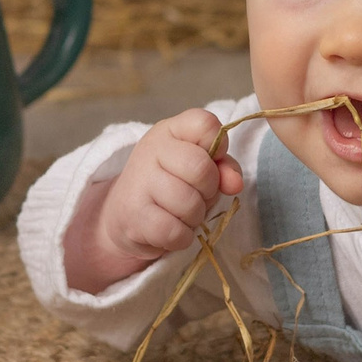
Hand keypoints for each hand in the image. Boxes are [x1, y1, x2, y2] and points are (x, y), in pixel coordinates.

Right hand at [63, 109, 245, 294]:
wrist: (126, 214)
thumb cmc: (172, 185)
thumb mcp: (200, 167)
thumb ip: (224, 167)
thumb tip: (235, 183)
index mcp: (169, 130)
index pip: (205, 124)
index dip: (219, 147)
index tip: (211, 162)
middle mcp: (150, 150)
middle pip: (201, 169)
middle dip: (209, 191)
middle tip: (196, 195)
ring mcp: (139, 182)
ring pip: (189, 204)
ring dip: (195, 217)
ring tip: (182, 213)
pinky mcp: (133, 216)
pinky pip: (175, 232)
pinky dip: (181, 237)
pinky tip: (171, 229)